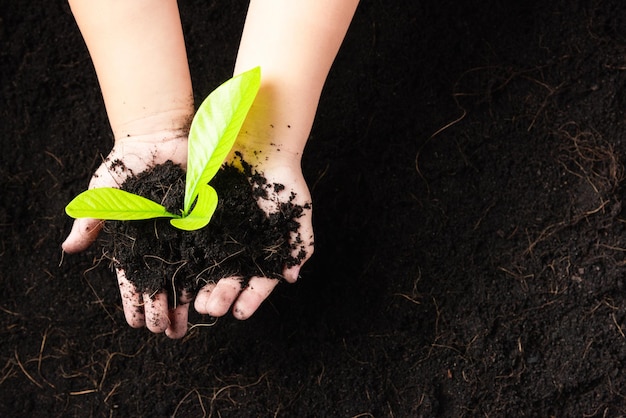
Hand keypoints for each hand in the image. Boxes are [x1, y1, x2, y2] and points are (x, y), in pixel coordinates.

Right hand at [62, 132, 191, 338]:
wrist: (159, 136)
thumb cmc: (126, 163)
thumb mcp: (104, 191)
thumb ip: (91, 220)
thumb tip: (68, 250)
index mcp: (134, 242)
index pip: (133, 279)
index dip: (135, 302)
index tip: (136, 324)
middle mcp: (160, 243)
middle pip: (161, 284)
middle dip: (163, 310)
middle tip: (167, 334)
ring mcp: (183, 234)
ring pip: (185, 275)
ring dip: (186, 301)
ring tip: (188, 325)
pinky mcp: (205, 222)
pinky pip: (208, 252)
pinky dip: (208, 274)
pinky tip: (211, 295)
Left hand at [194, 150, 313, 319]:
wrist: (261, 145)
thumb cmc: (285, 180)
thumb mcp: (298, 212)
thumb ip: (300, 244)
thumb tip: (291, 278)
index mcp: (264, 251)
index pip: (259, 282)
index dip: (251, 298)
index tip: (241, 313)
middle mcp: (241, 248)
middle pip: (231, 279)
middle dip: (222, 296)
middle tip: (212, 309)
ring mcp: (220, 234)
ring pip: (210, 267)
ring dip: (202, 286)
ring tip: (196, 301)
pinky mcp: (201, 218)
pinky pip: (193, 242)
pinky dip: (187, 259)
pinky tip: (180, 274)